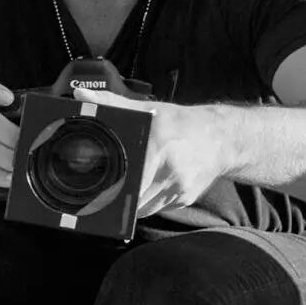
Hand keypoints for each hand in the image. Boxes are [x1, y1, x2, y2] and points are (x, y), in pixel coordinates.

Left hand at [85, 92, 228, 216]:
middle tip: (102, 196)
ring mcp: (179, 188)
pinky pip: (158, 208)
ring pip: (144, 208)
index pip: (129, 179)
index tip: (98, 192)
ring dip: (131, 204)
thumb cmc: (183, 123)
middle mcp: (169, 171)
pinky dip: (147, 203)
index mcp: (158, 147)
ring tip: (120, 194)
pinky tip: (144, 191)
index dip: (112, 190)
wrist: (223, 139)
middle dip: (118, 199)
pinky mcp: (185, 199)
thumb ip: (114, 103)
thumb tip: (82, 96)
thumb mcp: (151, 110)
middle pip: (134, 199)